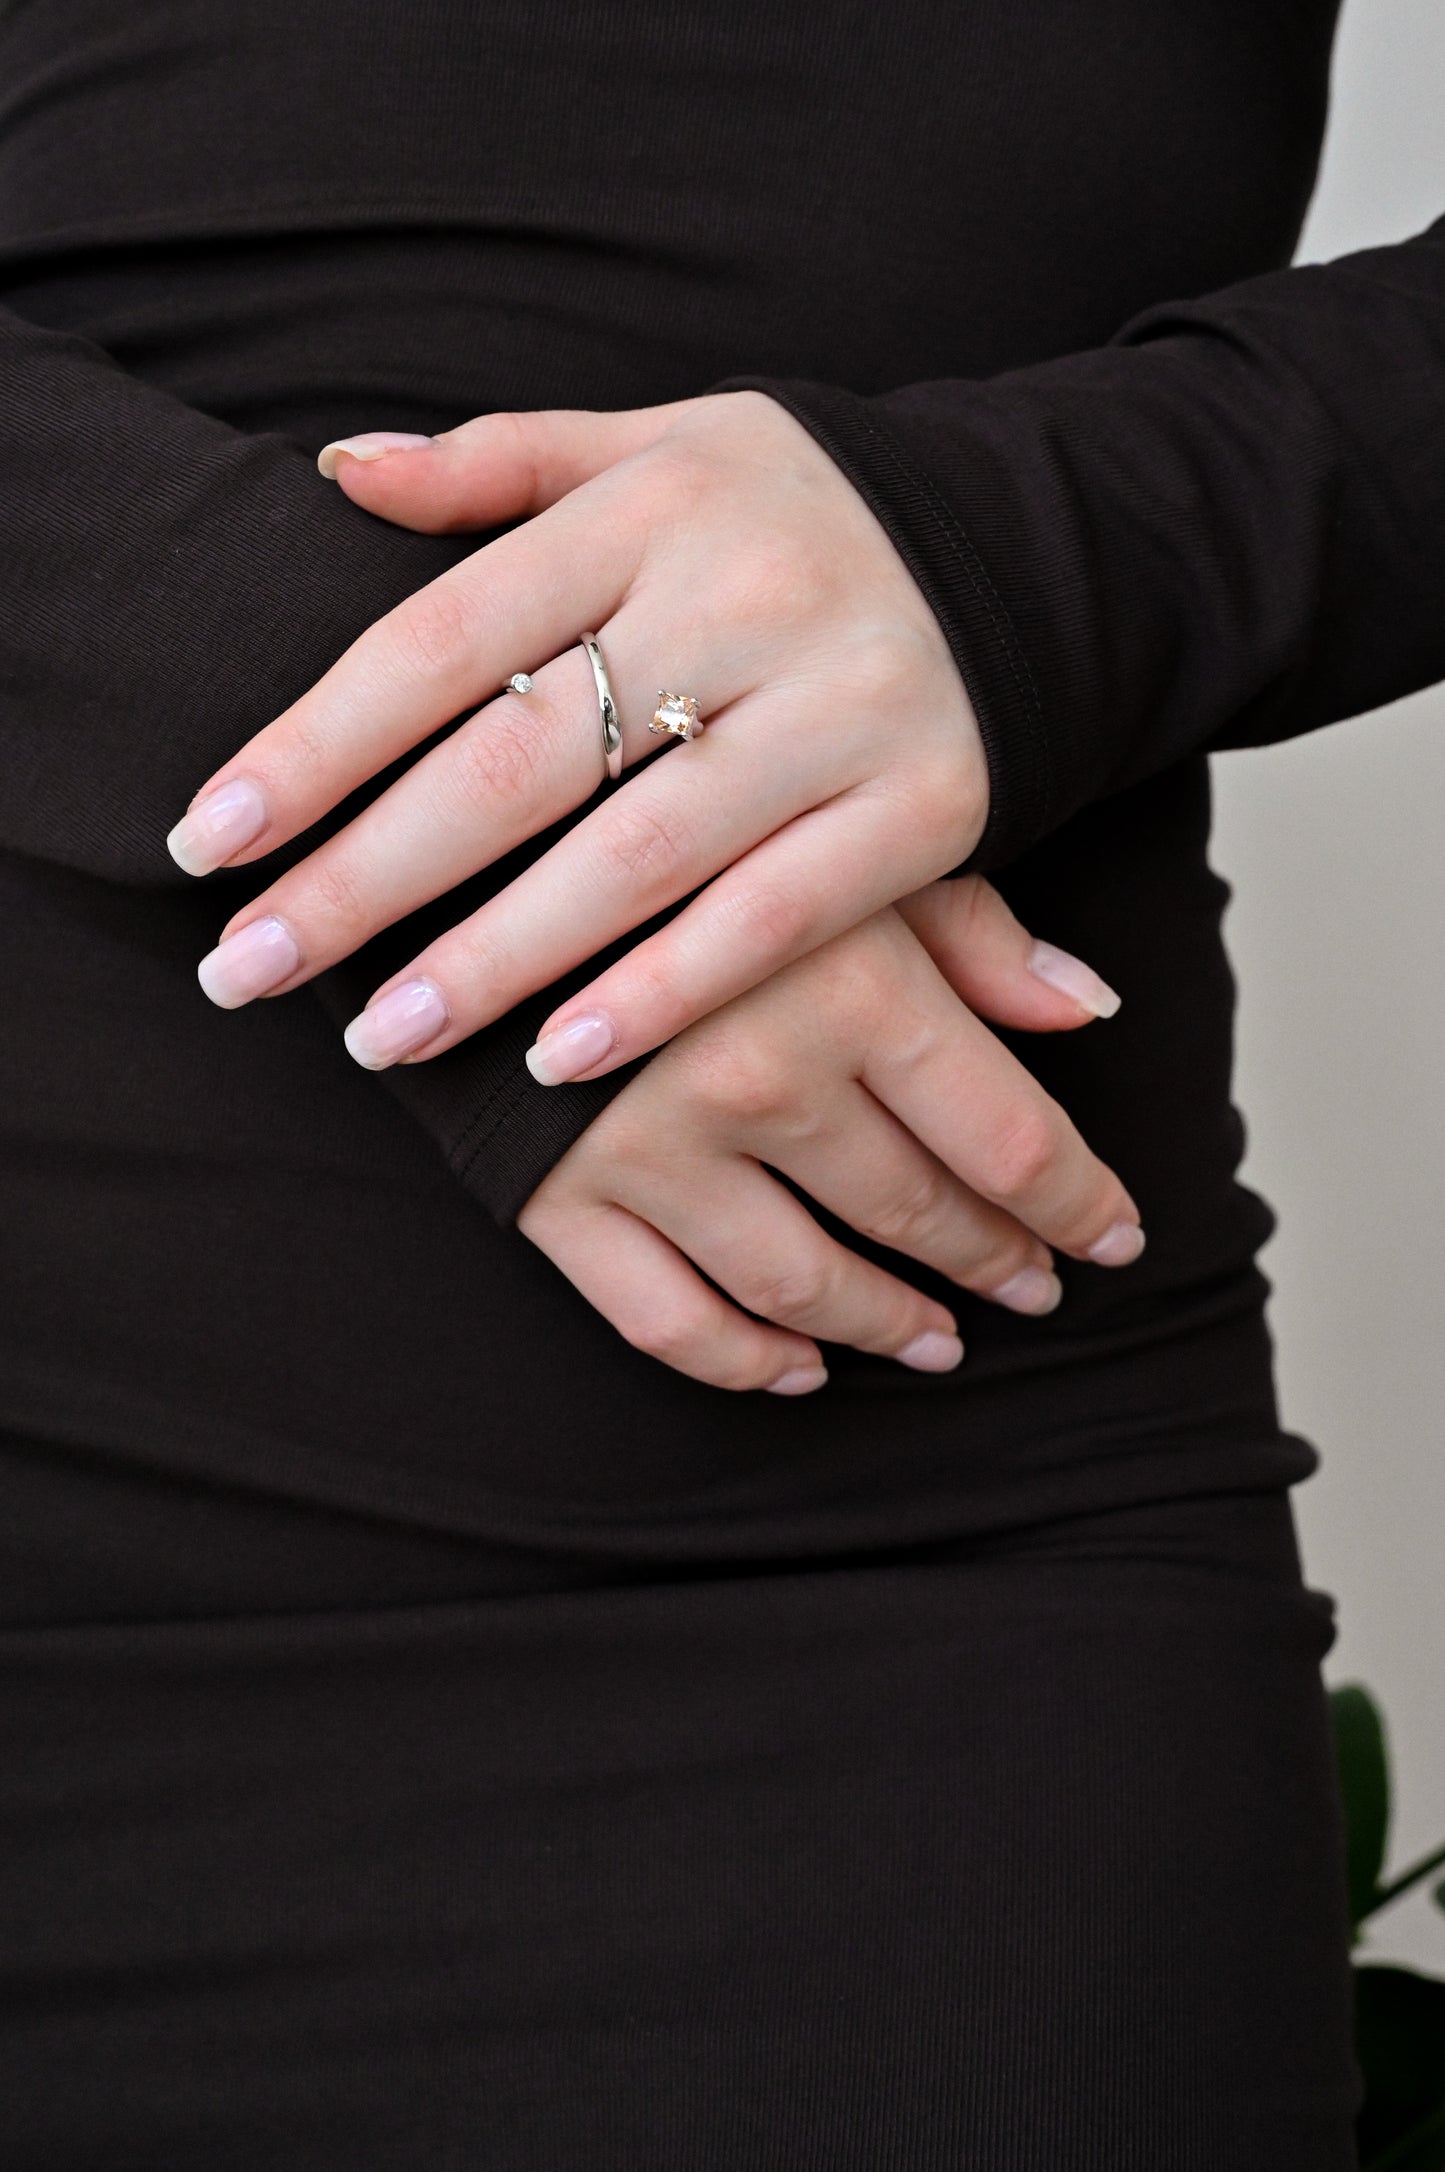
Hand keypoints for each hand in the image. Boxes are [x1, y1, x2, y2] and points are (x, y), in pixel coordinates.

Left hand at [167, 392, 990, 1078]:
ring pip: (635, 857)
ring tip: (380, 1039)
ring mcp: (840, 707)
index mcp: (651, 505)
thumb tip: (344, 475)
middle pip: (518, 758)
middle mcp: (742, 598)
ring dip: (496, 962)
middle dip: (369, 877)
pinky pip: (774, 918)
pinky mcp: (924, 806)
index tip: (213, 840)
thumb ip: (504, 466)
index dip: (316, 743)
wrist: (1040, 544)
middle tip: (251, 972)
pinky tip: (562, 1059)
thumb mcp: (663, 448)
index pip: (443, 634)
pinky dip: (664, 993)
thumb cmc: (802, 513)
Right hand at [516, 877, 1141, 1391]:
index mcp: (849, 981)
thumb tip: (1087, 1007)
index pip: (1008, 1139)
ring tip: (937, 1342)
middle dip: (993, 1258)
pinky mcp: (555, 1194)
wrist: (454, 829)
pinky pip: (666, 1321)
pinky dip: (742, 1359)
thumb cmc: (678, 819)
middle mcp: (759, 1078)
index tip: (1116, 1238)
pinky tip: (798, 1367)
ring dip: (885, 1322)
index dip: (1078, 1201)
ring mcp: (651, 1148)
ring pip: (804, 1284)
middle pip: (918, 1211)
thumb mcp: (835, 834)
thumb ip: (967, 928)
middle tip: (1034, 1287)